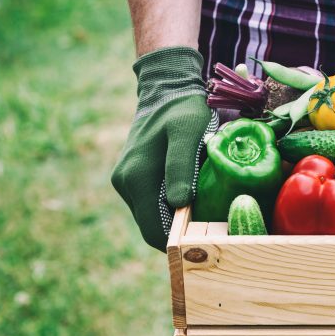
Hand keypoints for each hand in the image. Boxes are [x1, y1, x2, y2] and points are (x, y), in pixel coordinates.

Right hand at [111, 47, 216, 250]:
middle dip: (178, 234)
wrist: (166, 91)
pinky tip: (191, 197)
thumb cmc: (183, 111)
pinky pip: (152, 203)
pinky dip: (170, 207)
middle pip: (152, 227)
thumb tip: (179, 204)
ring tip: (203, 212)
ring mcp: (126, 182)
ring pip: (153, 216)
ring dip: (174, 220)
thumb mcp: (187, 134)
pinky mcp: (132, 178)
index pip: (154, 231)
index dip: (177, 243)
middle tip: (209, 231)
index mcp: (137, 178)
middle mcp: (125, 184)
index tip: (204, 244)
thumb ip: (180, 167)